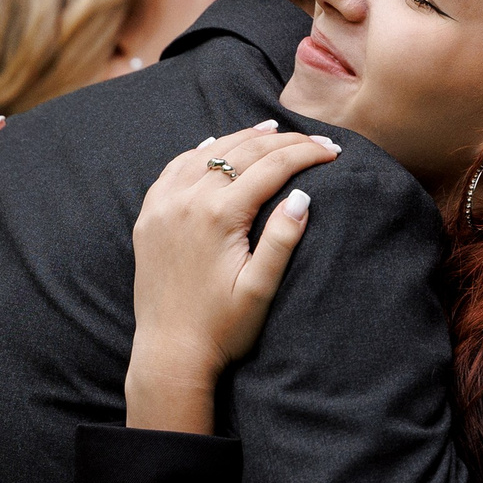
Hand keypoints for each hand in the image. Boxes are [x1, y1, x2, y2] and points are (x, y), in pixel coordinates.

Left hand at [125, 120, 340, 432]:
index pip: (272, 167)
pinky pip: (174, 168)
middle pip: (242, 152)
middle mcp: (187, 200)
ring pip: (207, 153)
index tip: (333, 152)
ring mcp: (163, 206)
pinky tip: (214, 145)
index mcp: (219, 215)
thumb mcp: (260, 289)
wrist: (169, 352)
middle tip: (313, 139)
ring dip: (242, 138)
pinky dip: (199, 152)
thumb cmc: (222, 328)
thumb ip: (282, 240)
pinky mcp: (148, 216)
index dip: (306, 154)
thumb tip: (303, 196)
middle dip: (283, 142)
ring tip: (273, 130)